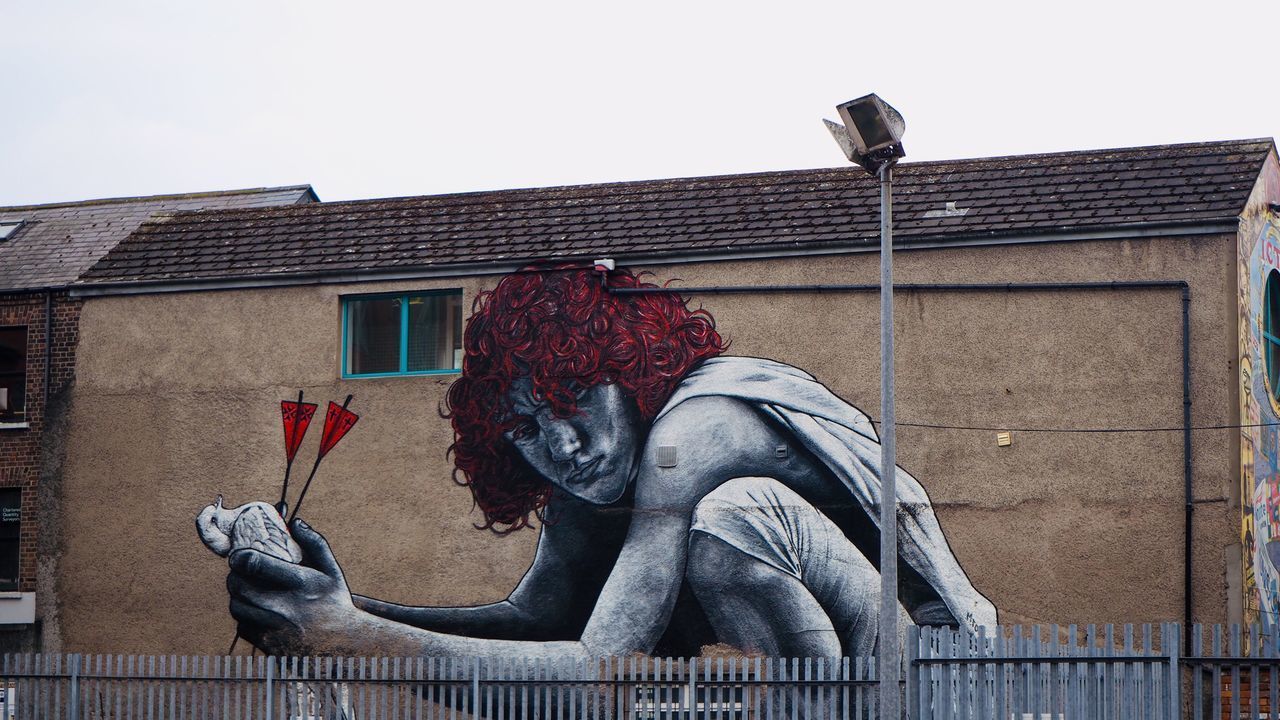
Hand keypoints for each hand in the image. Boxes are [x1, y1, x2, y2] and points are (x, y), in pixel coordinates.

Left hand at [227, 518, 356, 654]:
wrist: (342, 646)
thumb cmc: (335, 603)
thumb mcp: (332, 571)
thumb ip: (314, 543)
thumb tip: (294, 522)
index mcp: (300, 583)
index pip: (253, 563)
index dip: (239, 556)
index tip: (240, 555)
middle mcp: (284, 606)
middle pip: (237, 585)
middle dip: (236, 575)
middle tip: (243, 572)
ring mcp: (273, 628)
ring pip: (236, 605)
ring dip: (238, 595)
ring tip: (251, 590)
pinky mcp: (266, 644)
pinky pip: (241, 626)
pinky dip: (245, 617)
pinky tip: (259, 611)